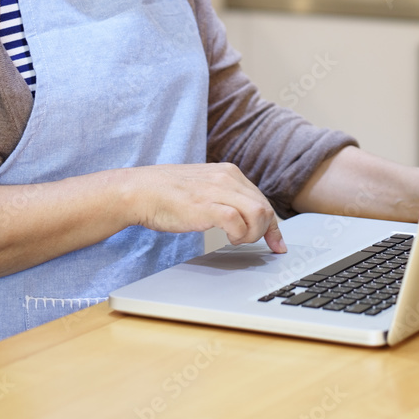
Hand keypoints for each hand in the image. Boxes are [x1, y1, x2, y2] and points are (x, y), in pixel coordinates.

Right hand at [124, 162, 285, 252]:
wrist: (140, 190)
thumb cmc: (168, 194)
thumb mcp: (204, 188)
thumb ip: (224, 196)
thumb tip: (242, 215)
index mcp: (229, 173)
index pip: (262, 199)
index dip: (272, 225)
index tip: (277, 244)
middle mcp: (228, 178)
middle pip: (265, 207)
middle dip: (265, 232)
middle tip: (252, 245)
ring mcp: (218, 191)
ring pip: (259, 214)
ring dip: (252, 234)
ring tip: (236, 240)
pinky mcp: (207, 206)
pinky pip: (237, 222)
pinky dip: (238, 235)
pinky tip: (227, 238)